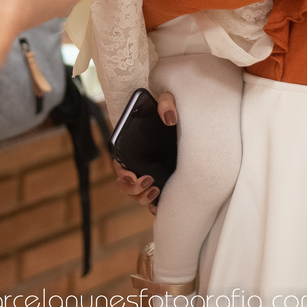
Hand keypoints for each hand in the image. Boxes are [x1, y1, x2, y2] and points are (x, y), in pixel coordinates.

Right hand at [110, 91, 175, 215]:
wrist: (188, 119)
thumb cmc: (171, 109)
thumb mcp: (168, 100)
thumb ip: (166, 103)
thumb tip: (169, 118)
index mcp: (132, 148)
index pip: (119, 166)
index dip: (122, 174)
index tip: (132, 174)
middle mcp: (138, 163)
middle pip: (126, 185)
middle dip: (133, 188)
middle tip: (149, 180)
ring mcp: (149, 173)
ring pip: (136, 195)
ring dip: (142, 197)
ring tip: (156, 190)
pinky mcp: (163, 180)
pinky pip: (152, 200)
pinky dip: (153, 206)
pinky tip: (159, 206)